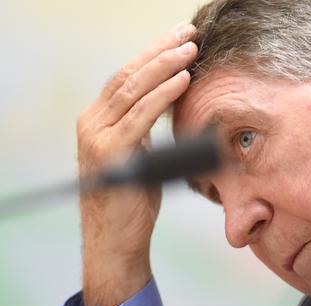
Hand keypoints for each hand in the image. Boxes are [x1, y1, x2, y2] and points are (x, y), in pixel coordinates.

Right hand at [77, 23, 197, 305]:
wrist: (115, 239)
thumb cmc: (132, 200)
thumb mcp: (139, 155)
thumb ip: (146, 128)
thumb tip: (172, 102)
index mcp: (98, 120)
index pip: (126, 78)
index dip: (153, 55)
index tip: (179, 39)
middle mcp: (92, 122)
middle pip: (129, 76)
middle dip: (161, 51)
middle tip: (187, 33)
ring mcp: (97, 136)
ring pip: (133, 90)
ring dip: (165, 65)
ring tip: (190, 49)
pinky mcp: (112, 152)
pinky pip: (141, 116)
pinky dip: (163, 95)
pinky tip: (182, 79)